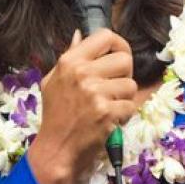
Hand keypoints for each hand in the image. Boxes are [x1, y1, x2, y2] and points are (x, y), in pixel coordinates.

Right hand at [25, 29, 136, 183]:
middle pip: (125, 60)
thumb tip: (80, 35)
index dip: (120, 45)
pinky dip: (124, 116)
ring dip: (125, 99)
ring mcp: (95, 93)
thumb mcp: (53, 80)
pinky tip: (110, 121)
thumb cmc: (55, 115)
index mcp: (70, 62)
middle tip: (115, 89)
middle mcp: (82, 73)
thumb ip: (70, 57)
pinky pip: (131, 106)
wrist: (56, 148)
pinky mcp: (107, 112)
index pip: (105, 36)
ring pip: (131, 85)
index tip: (119, 57)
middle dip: (125, 76)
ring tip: (109, 108)